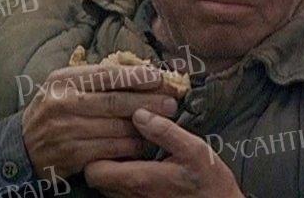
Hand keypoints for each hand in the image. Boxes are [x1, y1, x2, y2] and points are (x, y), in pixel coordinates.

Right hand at [22, 64, 177, 179]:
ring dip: (144, 127)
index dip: (136, 77)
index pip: (106, 75)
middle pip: (115, 102)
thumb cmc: (56, 108)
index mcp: (63, 80)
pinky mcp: (71, 156)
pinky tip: (144, 143)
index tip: (159, 78)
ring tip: (164, 123)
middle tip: (172, 103)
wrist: (23, 146)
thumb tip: (143, 70)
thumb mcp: (68, 85)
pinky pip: (110, 150)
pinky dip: (131, 147)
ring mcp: (65, 131)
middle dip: (148, 102)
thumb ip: (99, 77)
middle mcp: (62, 103)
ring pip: (116, 128)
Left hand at [84, 109, 243, 197]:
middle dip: (101, 157)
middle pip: (96, 179)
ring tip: (129, 148)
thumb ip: (165, 131)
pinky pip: (120, 193)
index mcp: (140, 179)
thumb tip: (139, 113)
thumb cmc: (209, 182)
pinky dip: (122, 178)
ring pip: (106, 187)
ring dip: (112, 168)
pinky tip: (139, 163)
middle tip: (117, 137)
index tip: (108, 133)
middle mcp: (131, 196)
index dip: (95, 151)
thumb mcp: (193, 149)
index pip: (94, 171)